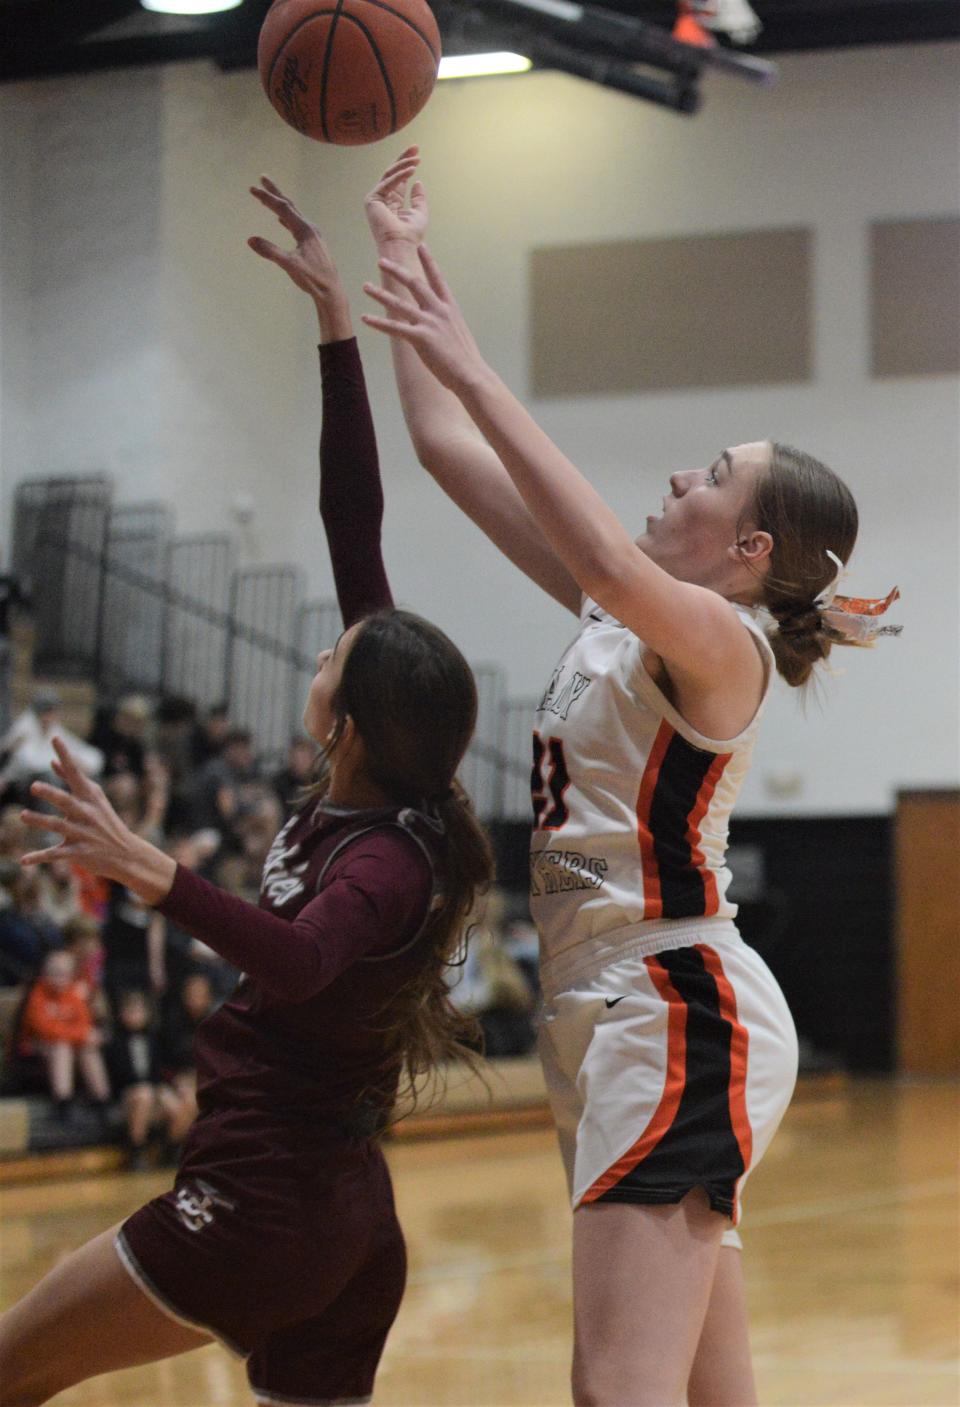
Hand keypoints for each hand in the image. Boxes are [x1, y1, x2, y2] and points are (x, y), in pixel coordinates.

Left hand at [19, 737, 173, 903]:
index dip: (65, 755)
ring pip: (59, 826)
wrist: (126, 853)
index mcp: (89, 797)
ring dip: (40, 821)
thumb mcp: (92, 799)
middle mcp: (87, 813)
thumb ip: (70, 780)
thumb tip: (52, 761)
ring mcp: (83, 833)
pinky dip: (39, 858)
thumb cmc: (106, 821)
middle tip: (34, 787)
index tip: (54, 738)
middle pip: (66, 801)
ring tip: (23, 816)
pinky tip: (23, 861)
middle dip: (51, 794)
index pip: (75, 773)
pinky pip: (55, 855)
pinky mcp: (79, 852)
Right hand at [248, 177, 351, 341]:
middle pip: (289, 205)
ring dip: (280, 204)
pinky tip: (280, 219)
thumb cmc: (312, 279)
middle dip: (275, 192)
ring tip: (270, 195)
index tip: (252, 189)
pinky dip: (286, 218)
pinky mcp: (312, 244)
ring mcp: (312, 235)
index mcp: (305, 230)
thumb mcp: (289, 265)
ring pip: (293, 214)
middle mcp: (310, 229)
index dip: (267, 198)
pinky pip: (296, 225)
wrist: (331, 291)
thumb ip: (270, 251)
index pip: (283, 208)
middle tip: (262, 178)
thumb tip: (250, 239)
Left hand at [362, 245, 486, 394]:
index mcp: (450, 308)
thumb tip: (436, 325)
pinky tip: (365, 318)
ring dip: (380, 294)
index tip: (421, 246)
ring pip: (400, 303)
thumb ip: (445, 324)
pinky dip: (378, 323)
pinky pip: (395, 328)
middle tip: (381, 260)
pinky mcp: (421, 338)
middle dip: (396, 270)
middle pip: (415, 283)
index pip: (438, 279)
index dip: (429, 261)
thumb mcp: (457, 334)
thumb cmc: (466, 360)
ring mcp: (430, 323)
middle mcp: (439, 311)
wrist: (471, 374)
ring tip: (365, 286)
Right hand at [364, 147, 427, 250]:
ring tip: (417, 159)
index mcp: (392, 202)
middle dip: (403, 159)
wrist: (402, 246)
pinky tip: (412, 170)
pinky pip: (387, 182)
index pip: (399, 179)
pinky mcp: (372, 200)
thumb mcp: (420, 213)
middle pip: (392, 173)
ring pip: (389, 175)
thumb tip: (417, 181)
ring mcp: (375, 199)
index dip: (407, 165)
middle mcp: (382, 199)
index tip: (417, 153)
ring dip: (404, 165)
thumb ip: (418, 198)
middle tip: (415, 147)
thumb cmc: (411, 235)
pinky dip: (400, 175)